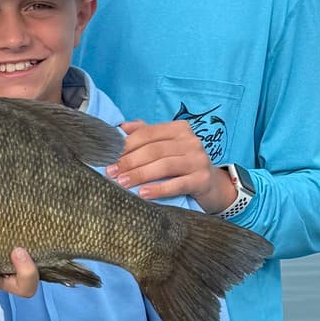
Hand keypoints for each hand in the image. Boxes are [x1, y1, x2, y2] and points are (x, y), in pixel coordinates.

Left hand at [109, 120, 234, 208]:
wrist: (211, 185)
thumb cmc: (182, 164)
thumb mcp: (166, 147)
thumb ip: (146, 135)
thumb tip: (122, 126)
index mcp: (179, 129)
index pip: (148, 134)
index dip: (126, 145)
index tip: (108, 157)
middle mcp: (191, 141)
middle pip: (154, 150)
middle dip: (129, 161)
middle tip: (111, 172)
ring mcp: (198, 160)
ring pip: (164, 166)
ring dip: (140, 174)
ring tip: (122, 183)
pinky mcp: (202, 180)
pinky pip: (177, 184)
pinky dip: (158, 189)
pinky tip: (142, 194)